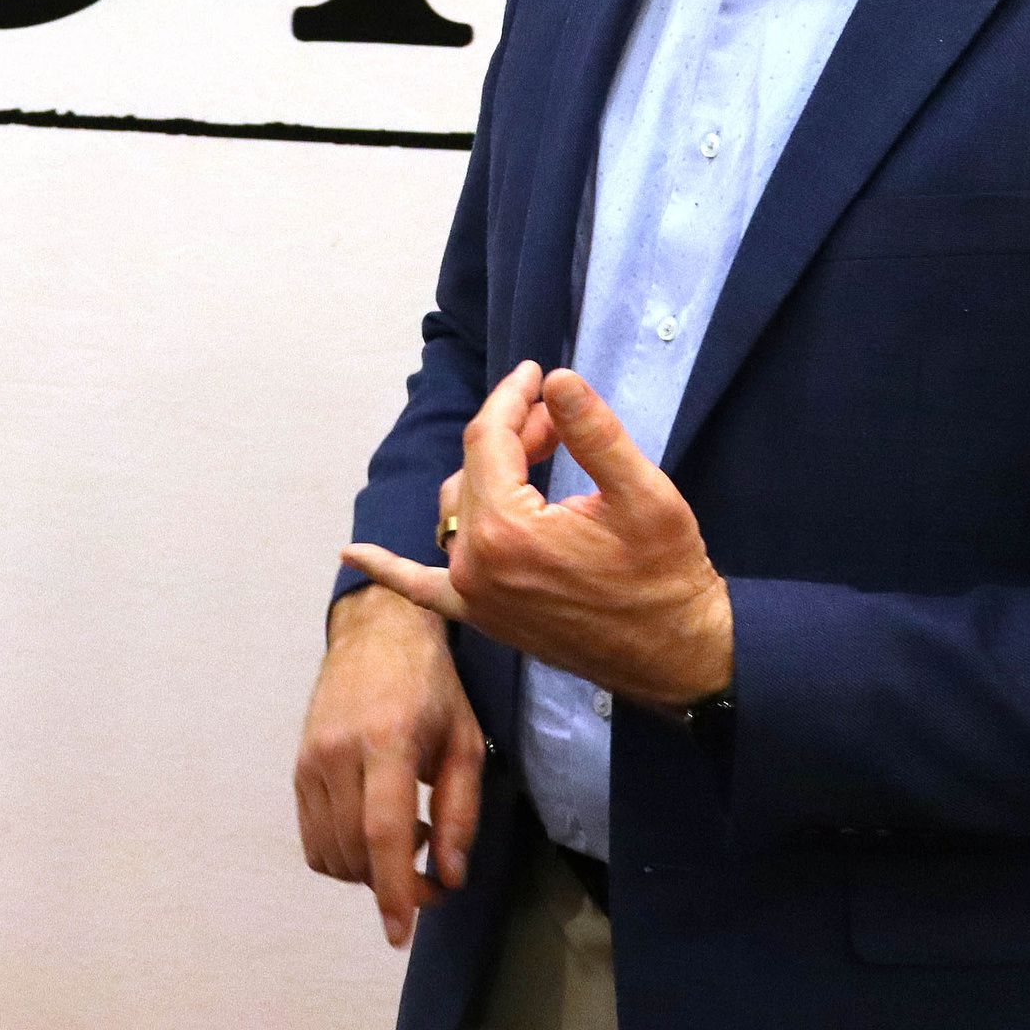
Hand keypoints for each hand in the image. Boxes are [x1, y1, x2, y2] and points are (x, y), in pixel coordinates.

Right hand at [295, 584, 486, 947]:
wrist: (376, 631)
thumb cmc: (431, 684)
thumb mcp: (465, 740)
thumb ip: (461, 811)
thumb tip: (449, 876)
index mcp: (387, 739)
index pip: (383, 831)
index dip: (394, 888)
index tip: (402, 933)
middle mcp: (339, 750)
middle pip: (355, 852)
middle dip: (394, 884)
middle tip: (433, 876)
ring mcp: (311, 759)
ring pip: (331, 853)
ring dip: (369, 870)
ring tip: (407, 837)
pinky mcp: (298, 766)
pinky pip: (313, 838)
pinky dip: (344, 854)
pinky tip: (374, 829)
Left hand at [344, 363, 733, 707]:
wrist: (677, 656)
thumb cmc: (666, 575)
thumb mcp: (644, 495)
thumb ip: (594, 433)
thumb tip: (557, 381)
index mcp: (509, 530)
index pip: (488, 439)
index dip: (512, 396)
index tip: (537, 373)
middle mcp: (476, 564)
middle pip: (475, 469)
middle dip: (513, 431)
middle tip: (559, 414)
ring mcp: (473, 595)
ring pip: (458, 508)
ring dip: (487, 472)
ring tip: (539, 448)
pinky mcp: (483, 617)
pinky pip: (423, 588)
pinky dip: (389, 568)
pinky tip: (352, 553)